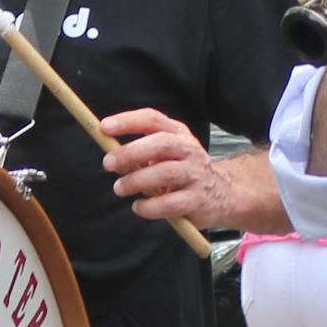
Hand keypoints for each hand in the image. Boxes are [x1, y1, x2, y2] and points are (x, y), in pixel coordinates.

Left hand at [98, 108, 229, 225]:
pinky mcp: (197, 200)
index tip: (104, 127)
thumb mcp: (167, 154)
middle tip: (108, 163)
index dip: (128, 121)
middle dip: (131, 152)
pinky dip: (149, 207)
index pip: (153, 119)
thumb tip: (112, 157)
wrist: (222, 194)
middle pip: (161, 144)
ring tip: (120, 188)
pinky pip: (170, 203)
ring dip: (137, 181)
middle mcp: (190, 150)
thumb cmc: (183, 172)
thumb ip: (141, 153)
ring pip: (165, 173)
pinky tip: (139, 207)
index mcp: (178, 134)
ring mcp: (196, 174)